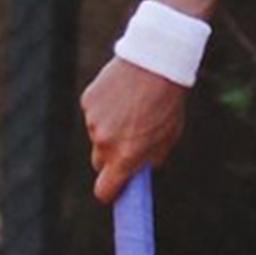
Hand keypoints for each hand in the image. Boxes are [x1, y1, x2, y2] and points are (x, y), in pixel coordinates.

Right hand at [81, 57, 186, 201]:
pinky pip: (94, 113)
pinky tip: (122, 94)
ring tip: (132, 108)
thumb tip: (138, 170)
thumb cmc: (167, 102)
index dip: (110, 193)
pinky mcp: (87, 101)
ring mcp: (93, 121)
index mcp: (125, 156)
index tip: (115, 191)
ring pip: (97, 135)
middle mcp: (104, 142)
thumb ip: (150, 158)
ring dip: (110, 129)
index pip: (104, 190)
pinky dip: (105, 109)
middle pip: (99, 163)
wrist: (156, 62)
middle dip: (111, 159)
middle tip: (129, 143)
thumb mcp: (168, 136)